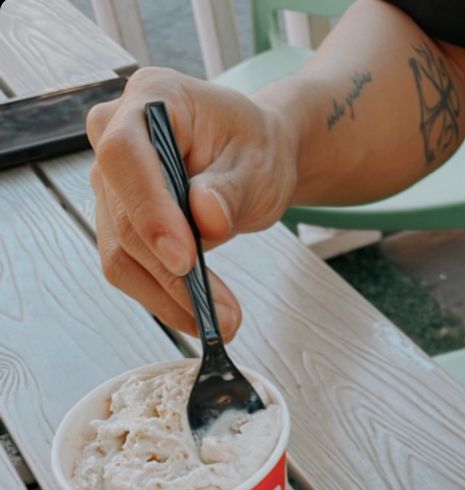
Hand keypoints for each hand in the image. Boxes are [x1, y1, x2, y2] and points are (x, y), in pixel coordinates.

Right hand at [86, 67, 298, 337]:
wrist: (251, 157)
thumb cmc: (254, 147)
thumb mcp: (258, 163)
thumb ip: (230, 189)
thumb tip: (206, 218)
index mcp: (151, 97)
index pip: (125, 154)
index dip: (149, 209)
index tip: (185, 257)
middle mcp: (115, 134)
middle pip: (124, 216)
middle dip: (172, 272)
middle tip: (220, 312)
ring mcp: (111, 182)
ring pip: (122, 252)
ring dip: (170, 296)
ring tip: (221, 322)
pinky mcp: (116, 221)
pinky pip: (129, 269)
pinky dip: (164, 298)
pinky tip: (198, 316)